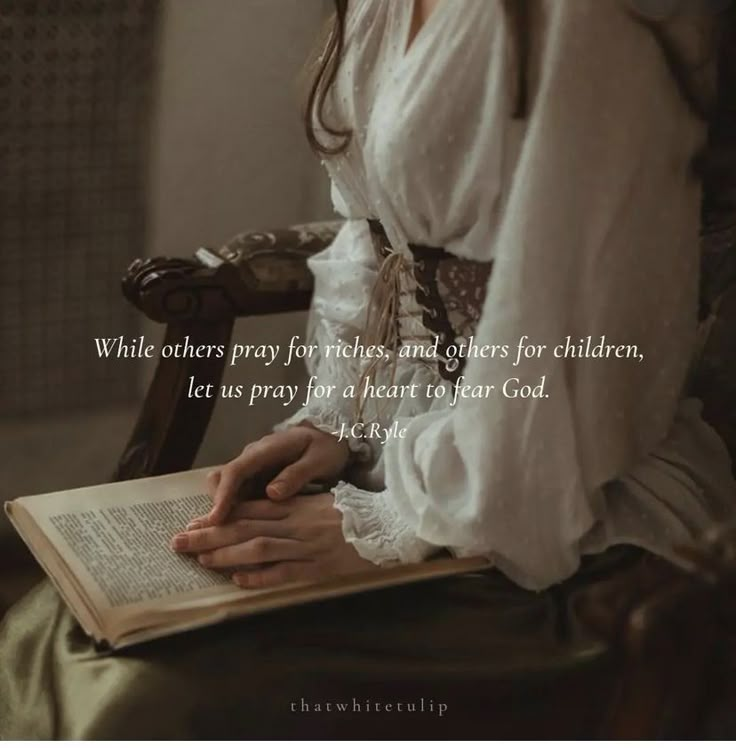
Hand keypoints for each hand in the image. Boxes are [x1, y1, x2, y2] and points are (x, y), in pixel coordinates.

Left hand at [170, 493, 375, 586]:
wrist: (388, 526)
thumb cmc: (353, 512)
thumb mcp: (320, 500)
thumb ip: (291, 504)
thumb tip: (258, 510)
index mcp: (296, 505)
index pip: (250, 509)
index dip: (220, 516)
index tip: (193, 522)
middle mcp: (297, 524)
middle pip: (246, 528)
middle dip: (210, 535)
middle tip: (179, 542)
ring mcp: (307, 547)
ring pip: (259, 548)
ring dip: (226, 554)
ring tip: (200, 560)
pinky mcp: (318, 568)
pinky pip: (285, 573)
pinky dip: (260, 577)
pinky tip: (239, 580)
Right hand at [194, 426, 349, 525]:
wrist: (331, 436)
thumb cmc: (325, 448)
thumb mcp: (318, 459)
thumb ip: (297, 474)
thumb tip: (272, 493)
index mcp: (267, 450)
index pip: (236, 471)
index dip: (223, 495)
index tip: (216, 519)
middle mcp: (253, 457)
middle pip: (222, 480)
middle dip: (215, 506)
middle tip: (212, 534)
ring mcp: (253, 467)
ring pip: (227, 488)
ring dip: (224, 511)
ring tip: (223, 538)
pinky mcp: (257, 478)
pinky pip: (240, 494)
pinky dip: (236, 510)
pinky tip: (241, 531)